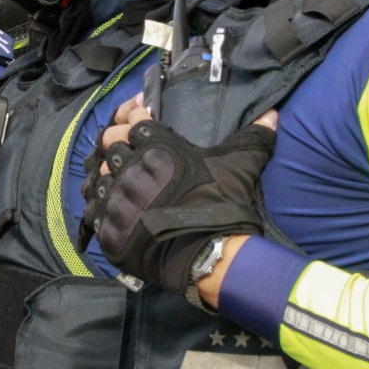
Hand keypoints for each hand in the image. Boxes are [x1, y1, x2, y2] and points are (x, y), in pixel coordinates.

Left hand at [79, 92, 276, 296]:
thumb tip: (273, 114)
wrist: (209, 254)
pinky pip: (95, 210)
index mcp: (157, 146)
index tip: (144, 129)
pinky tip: (118, 211)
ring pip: (100, 176)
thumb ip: (253, 137)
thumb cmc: (222, 204)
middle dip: (120, 147)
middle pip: (110, 144)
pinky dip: (104, 208)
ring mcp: (117, 197)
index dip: (138, 123)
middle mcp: (131, 167)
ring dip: (111, 178)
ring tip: (126, 187)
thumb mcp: (239, 165)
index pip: (133, 122)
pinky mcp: (109, 226)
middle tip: (135, 159)